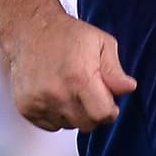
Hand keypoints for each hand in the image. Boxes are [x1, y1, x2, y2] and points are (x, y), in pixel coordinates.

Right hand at [4, 11, 135, 131]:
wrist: (29, 30)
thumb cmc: (66, 35)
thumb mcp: (101, 43)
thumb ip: (115, 70)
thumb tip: (128, 88)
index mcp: (79, 77)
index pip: (102, 115)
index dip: (109, 110)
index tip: (107, 100)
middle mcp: (57, 92)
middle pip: (86, 124)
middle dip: (93, 113)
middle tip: (89, 93)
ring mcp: (40, 101)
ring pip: (68, 125)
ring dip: (74, 114)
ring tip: (70, 90)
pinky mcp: (26, 107)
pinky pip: (50, 125)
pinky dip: (56, 115)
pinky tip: (56, 95)